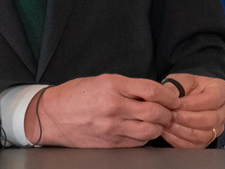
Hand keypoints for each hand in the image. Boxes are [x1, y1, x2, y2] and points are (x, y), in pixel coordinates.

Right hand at [24, 74, 181, 146]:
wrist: (51, 116)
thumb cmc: (75, 95)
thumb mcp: (101, 80)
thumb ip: (127, 86)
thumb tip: (152, 93)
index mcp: (111, 85)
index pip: (150, 90)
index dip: (167, 95)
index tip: (172, 98)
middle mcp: (113, 106)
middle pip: (154, 112)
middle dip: (167, 112)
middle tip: (169, 111)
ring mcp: (112, 127)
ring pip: (149, 130)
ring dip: (158, 126)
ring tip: (158, 122)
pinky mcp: (110, 143)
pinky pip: (137, 142)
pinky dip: (145, 137)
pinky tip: (142, 130)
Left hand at [159, 73, 224, 147]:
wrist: (189, 98)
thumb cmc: (188, 87)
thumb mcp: (182, 80)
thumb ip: (174, 87)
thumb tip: (167, 96)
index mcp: (222, 91)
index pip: (213, 99)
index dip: (194, 103)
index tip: (177, 104)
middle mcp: (224, 111)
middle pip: (211, 120)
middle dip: (187, 119)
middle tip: (170, 115)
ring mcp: (218, 128)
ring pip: (204, 135)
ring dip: (183, 131)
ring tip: (167, 123)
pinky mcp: (208, 141)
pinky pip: (195, 146)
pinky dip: (180, 140)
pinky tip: (168, 132)